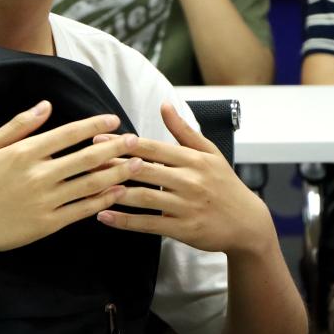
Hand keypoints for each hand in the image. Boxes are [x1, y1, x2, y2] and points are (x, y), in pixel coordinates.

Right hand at [0, 100, 142, 257]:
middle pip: (86, 158)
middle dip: (115, 148)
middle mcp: (39, 175)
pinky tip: (117, 192)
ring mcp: (45, 200)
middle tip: (136, 141)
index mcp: (25, 153)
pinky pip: (82, 210)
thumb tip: (46, 105)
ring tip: (137, 165)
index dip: (93, 126)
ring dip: (116, 173)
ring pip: (90, 184)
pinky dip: (102, 200)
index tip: (113, 120)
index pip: (68, 134)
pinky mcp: (48, 223)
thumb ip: (19, 125)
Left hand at [96, 102, 273, 256]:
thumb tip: (164, 104)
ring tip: (90, 189)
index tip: (100, 140)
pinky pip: (148, 225)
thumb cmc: (225, 184)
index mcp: (194, 160)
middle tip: (86, 163)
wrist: (247, 223)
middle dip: (113, 166)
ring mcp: (186, 207)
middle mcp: (190, 181)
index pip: (154, 148)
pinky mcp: (183, 230)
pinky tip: (104, 217)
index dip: (125, 144)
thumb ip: (183, 130)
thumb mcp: (210, 153)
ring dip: (114, 194)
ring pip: (143, 198)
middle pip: (144, 171)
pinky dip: (124, 221)